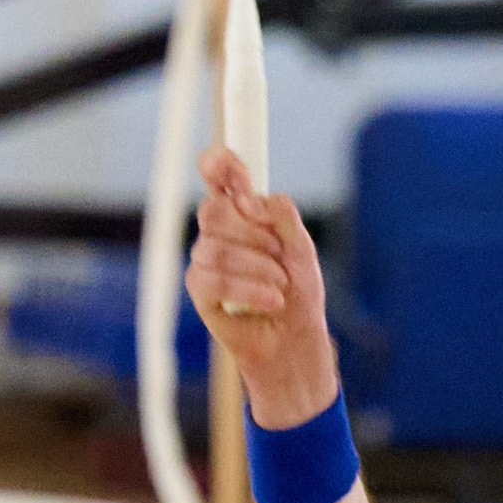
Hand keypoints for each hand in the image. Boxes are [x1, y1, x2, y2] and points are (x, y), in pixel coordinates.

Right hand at [185, 148, 336, 425]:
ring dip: (259, 268)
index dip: (218, 164)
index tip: (232, 166)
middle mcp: (218, 233)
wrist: (296, 338)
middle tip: (279, 256)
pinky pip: (212, 278)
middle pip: (213, 209)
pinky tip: (271, 301)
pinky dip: (249, 290)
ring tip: (279, 287)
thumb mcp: (301, 246)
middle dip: (254, 233)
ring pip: (215, 246)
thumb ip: (281, 215)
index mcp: (243, 213)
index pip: (217, 176)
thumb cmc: (298, 291)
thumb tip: (249, 199)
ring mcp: (206, 261)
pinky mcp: (200, 291)